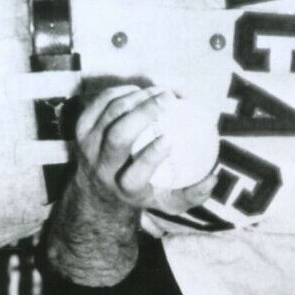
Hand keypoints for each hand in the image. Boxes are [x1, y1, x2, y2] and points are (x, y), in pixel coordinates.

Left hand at [74, 85, 217, 213]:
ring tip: (158, 91)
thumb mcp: (169, 203)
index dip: (151, 156)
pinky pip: (99, 103)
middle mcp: (103, 169)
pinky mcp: (81, 130)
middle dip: (143, 114)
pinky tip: (139, 91)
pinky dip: (120, 93)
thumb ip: (193, 194)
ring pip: (109, 115)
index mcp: (125, 189)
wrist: (100, 190)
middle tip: (167, 99)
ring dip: (135, 98)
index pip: (134, 174)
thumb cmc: (145, 192)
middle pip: (118, 137)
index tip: (169, 139)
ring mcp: (89, 147)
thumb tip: (213, 177)